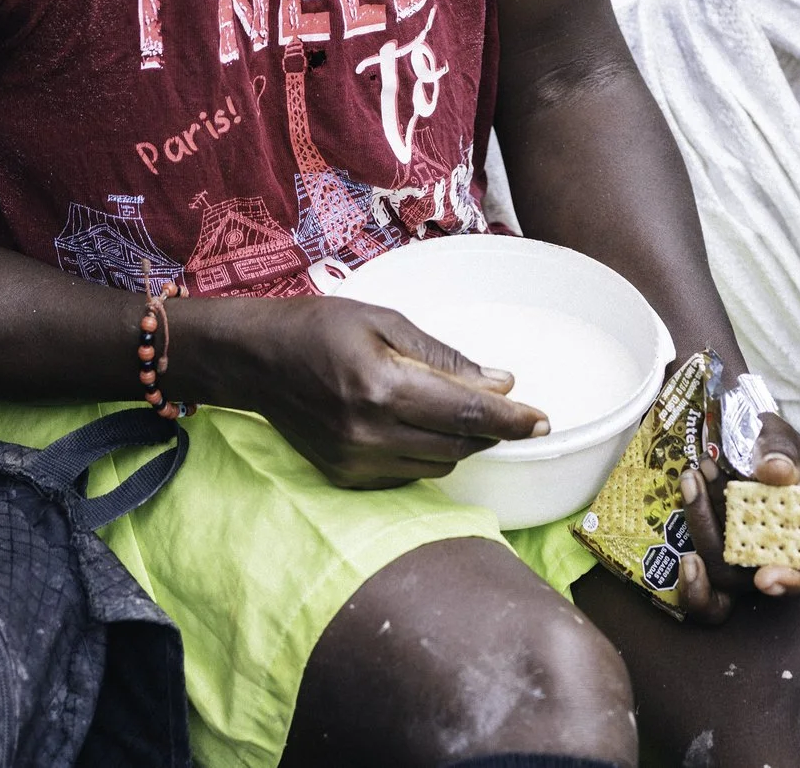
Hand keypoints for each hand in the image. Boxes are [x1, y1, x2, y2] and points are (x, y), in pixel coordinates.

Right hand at [180, 295, 548, 488]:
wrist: (256, 360)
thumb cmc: (321, 327)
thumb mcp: (385, 320)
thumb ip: (444, 356)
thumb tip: (501, 383)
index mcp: (382, 386)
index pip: (466, 414)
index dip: (512, 420)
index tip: (543, 420)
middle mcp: (370, 433)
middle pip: (459, 446)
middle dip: (490, 430)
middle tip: (507, 409)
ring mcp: (356, 462)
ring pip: (439, 465)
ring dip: (458, 442)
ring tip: (447, 408)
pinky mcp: (346, 478)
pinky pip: (409, 475)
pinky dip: (424, 454)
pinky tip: (410, 425)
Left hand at [670, 413, 799, 618]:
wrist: (750, 451)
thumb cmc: (777, 451)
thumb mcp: (783, 440)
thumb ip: (781, 451)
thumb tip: (776, 471)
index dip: (791, 581)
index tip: (766, 577)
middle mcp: (780, 560)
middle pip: (752, 573)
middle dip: (718, 531)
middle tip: (701, 478)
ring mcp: (748, 565)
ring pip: (722, 571)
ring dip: (700, 525)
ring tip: (691, 477)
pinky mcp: (722, 564)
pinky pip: (708, 597)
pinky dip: (694, 587)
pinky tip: (682, 556)